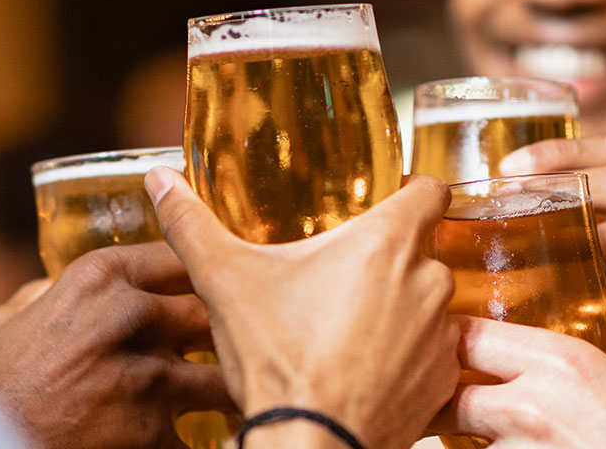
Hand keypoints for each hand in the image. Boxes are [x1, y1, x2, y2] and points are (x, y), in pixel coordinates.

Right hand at [0, 242, 231, 448]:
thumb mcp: (8, 320)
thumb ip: (46, 295)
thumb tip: (58, 287)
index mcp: (98, 277)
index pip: (179, 256)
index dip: (202, 273)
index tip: (215, 284)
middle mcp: (131, 316)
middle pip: (214, 311)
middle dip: (229, 332)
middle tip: (241, 345)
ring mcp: (147, 375)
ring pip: (222, 377)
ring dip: (227, 390)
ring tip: (237, 397)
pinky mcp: (154, 432)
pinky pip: (198, 436)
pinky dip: (199, 442)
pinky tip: (208, 442)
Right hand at [146, 168, 460, 448]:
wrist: (310, 443)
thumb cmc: (278, 363)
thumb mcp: (225, 282)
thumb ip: (193, 225)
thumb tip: (162, 183)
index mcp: (386, 243)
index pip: (431, 190)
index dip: (412, 190)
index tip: (388, 201)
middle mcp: (428, 283)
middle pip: (422, 250)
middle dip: (389, 261)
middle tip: (343, 277)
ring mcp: (441, 335)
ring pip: (428, 303)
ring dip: (401, 308)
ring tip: (350, 327)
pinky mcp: (443, 380)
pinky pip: (434, 353)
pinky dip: (408, 355)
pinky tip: (366, 365)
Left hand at [433, 317, 605, 447]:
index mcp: (561, 365)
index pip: (469, 336)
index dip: (452, 340)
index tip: (446, 344)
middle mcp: (528, 406)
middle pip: (447, 396)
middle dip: (444, 400)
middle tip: (450, 403)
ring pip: (463, 445)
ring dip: (474, 443)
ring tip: (499, 442)